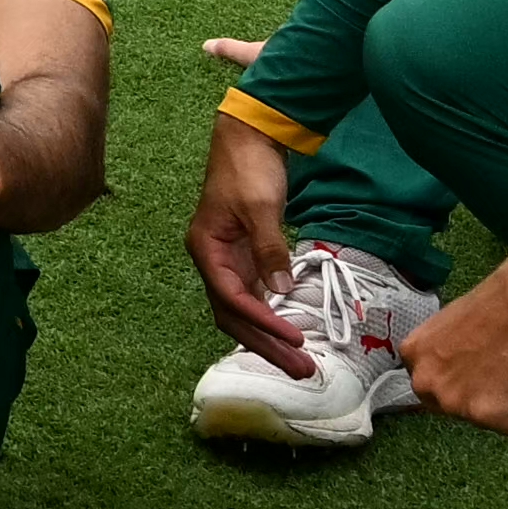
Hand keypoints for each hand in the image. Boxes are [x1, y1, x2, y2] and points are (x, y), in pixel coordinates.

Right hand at [186, 110, 317, 360]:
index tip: (293, 339)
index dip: (262, 322)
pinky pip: (254, 298)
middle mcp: (211, 261)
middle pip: (233, 315)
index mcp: (206, 249)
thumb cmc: (248, 168)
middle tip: (301, 370)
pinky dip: (271, 319)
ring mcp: (226, 261)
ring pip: (243, 312)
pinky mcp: (243, 258)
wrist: (248, 138)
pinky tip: (290, 335)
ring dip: (269, 338)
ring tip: (300, 363)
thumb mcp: (260, 207)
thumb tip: (280, 293)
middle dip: (265, 345)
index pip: (230, 298)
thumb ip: (268, 251)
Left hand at [408, 271, 507, 433]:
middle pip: (458, 405)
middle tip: (506, 370)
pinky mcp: (502, 421)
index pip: (433, 382)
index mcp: (415, 356)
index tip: (480, 367)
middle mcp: (430, 386)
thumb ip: (446, 351)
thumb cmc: (502, 303)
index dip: (462, 376)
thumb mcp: (453, 323)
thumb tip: (460, 365)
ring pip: (494, 417)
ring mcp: (464, 408)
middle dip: (481, 395)